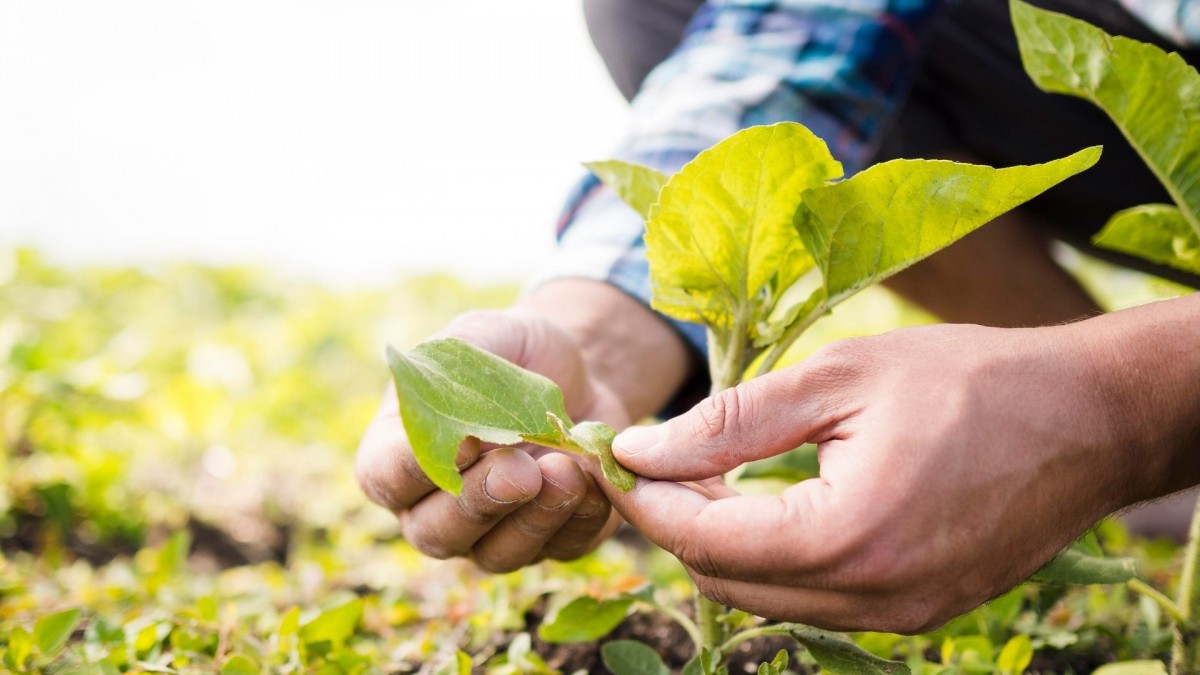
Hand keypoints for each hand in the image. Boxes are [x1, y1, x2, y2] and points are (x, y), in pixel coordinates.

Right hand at [356, 307, 628, 571]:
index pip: (386, 478)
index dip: (415, 469)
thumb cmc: (512, 353)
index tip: (461, 441)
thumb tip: (458, 431)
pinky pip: (561, 548)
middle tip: (521, 470)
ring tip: (566, 471)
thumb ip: (454, 371)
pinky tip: (594, 479)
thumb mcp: (481, 336)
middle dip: (480, 502)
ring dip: (534, 518)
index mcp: (399, 454)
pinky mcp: (551, 541)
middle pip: (437, 533)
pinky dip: (581, 518)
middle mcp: (435, 507)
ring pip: (498, 554)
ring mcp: (491, 533)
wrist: (578, 371)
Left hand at [602, 319, 1176, 632]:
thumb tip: (640, 450)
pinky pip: (813, 600)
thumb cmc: (970, 380)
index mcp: (847, 536)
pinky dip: (772, 558)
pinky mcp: (917, 614)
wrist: (1089, 419)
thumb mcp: (839, 379)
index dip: (645, 498)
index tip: (611, 455)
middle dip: (673, 522)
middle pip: (724, 581)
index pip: (704, 539)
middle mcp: (872, 598)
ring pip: (765, 599)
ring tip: (699, 475)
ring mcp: (898, 618)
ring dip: (720, 543)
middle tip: (648, 461)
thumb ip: (730, 422)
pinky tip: (763, 503)